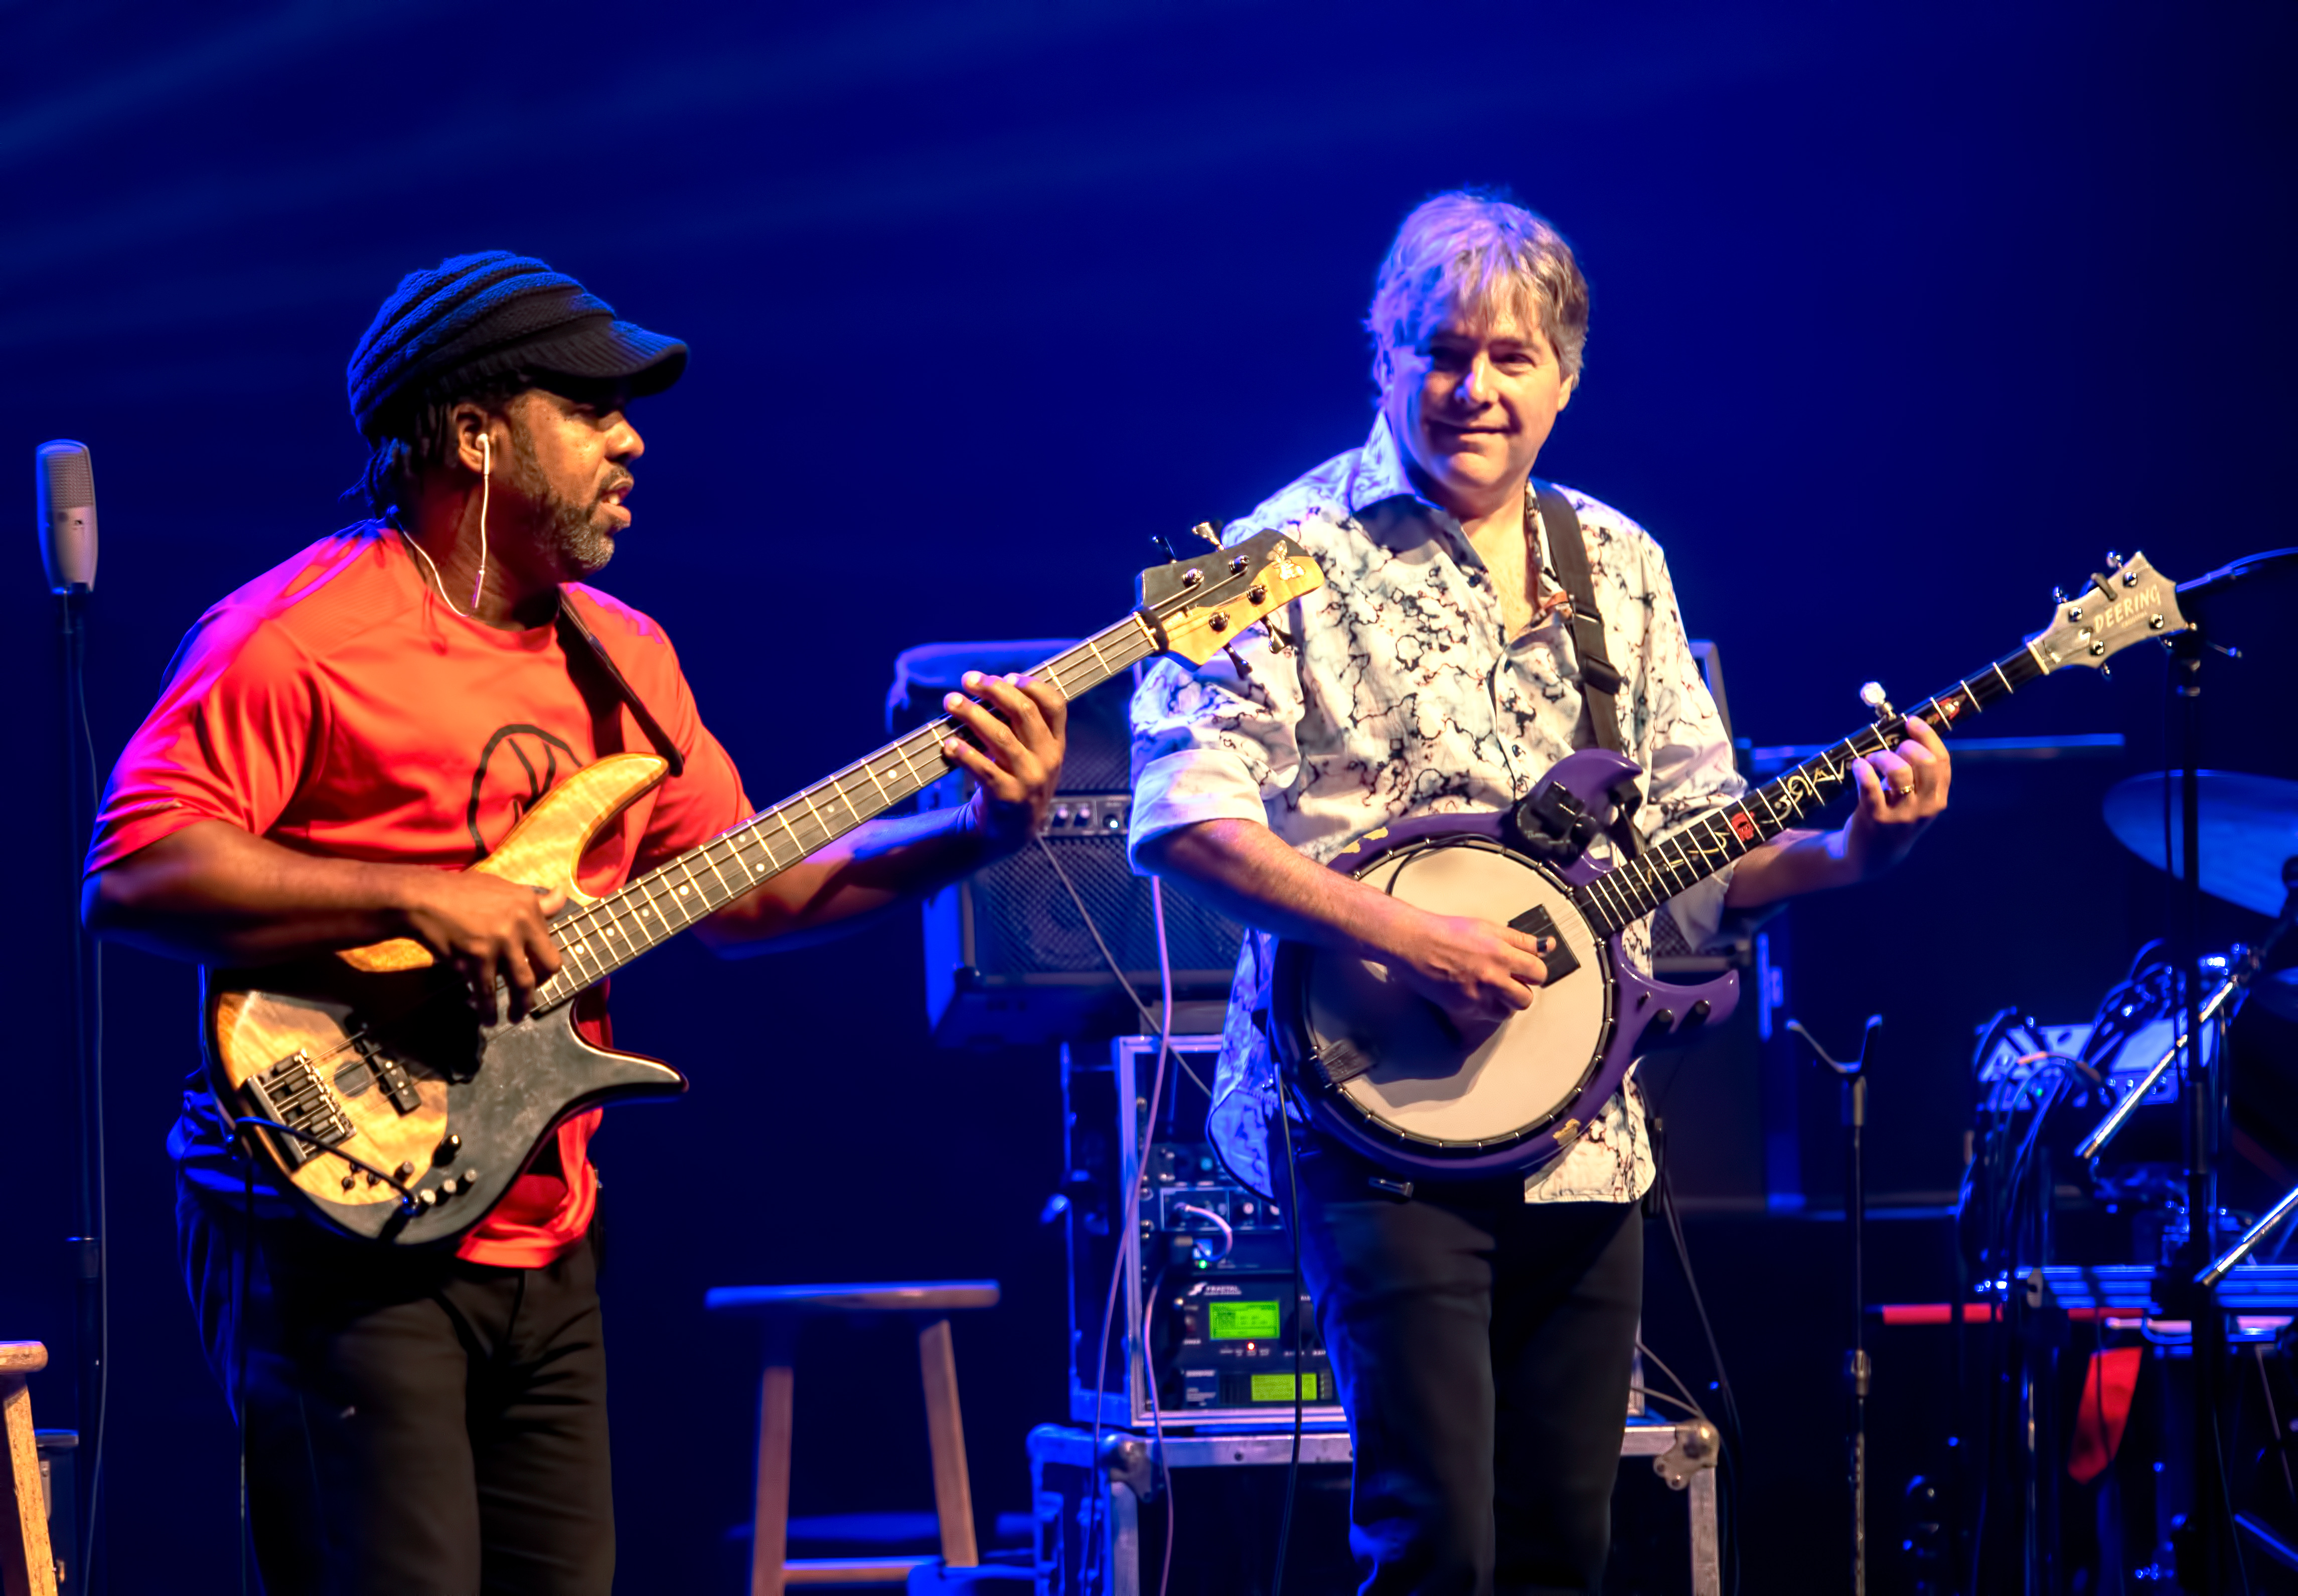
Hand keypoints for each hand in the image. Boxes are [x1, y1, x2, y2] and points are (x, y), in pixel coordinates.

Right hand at [397, 871, 565, 1022]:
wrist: (423, 898)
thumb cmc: (462, 892)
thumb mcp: (505, 889)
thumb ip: (536, 901)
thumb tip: (562, 893)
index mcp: (529, 907)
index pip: (549, 943)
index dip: (545, 963)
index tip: (539, 973)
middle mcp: (520, 925)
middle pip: (547, 967)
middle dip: (541, 986)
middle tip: (530, 996)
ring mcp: (499, 944)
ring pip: (522, 985)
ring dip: (520, 1006)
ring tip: (515, 1016)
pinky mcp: (476, 960)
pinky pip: (487, 992)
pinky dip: (488, 1009)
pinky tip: (488, 1018)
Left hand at [944, 670, 1067, 851]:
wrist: (1010, 831)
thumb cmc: (1014, 781)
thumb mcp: (1030, 755)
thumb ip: (1020, 726)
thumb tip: (990, 687)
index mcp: (1056, 744)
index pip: (1055, 705)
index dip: (1032, 685)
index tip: (1006, 676)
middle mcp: (1048, 760)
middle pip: (1024, 712)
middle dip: (994, 690)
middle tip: (969, 679)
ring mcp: (1030, 779)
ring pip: (1001, 736)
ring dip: (972, 714)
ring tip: (951, 701)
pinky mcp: (1008, 797)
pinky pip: (984, 769)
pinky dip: (964, 753)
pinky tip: (948, 743)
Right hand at [1377, 906, 1553, 1026]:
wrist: (1416, 944)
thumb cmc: (1447, 933)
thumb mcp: (1488, 928)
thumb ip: (1519, 940)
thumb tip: (1546, 946)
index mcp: (1501, 953)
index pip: (1538, 970)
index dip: (1535, 970)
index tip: (1528, 969)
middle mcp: (1492, 977)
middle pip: (1527, 997)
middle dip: (1523, 989)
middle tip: (1513, 981)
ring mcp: (1478, 996)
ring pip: (1509, 1011)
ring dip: (1507, 1002)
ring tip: (1496, 989)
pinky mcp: (1465, 1008)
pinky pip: (1488, 1015)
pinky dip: (1487, 1007)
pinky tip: (1478, 992)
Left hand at [1840, 714, 1951, 878]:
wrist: (1871, 856)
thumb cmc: (1893, 815)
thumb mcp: (1915, 799)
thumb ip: (1918, 773)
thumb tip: (1909, 731)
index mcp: (1937, 798)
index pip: (1941, 760)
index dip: (1927, 736)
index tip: (1911, 722)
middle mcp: (1924, 807)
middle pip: (1925, 763)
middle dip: (1907, 745)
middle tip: (1892, 747)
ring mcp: (1900, 815)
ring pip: (1899, 771)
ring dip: (1883, 756)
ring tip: (1872, 759)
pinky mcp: (1874, 818)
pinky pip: (1870, 786)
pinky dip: (1863, 770)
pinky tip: (1858, 765)